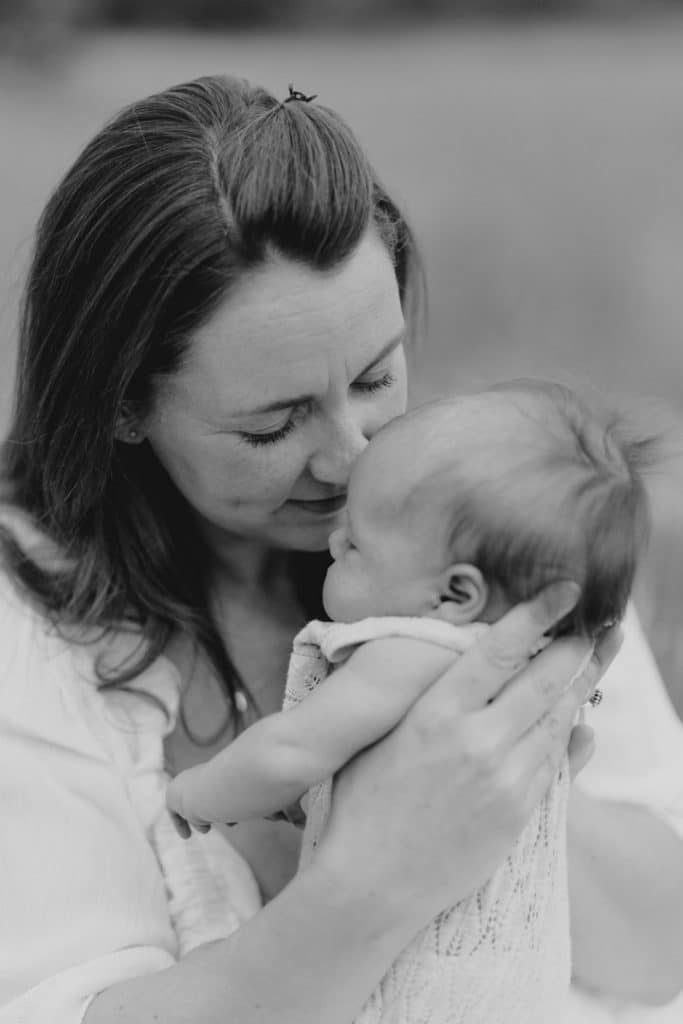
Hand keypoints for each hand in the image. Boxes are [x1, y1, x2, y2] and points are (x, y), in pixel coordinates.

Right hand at [312, 582, 621, 927]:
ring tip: (602, 656)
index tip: (565, 591)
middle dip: (578, 646)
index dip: (537, 615)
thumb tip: (473, 668)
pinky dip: (571, 735)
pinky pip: (556, 763)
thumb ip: (427, 699)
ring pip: (559, 718)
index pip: (499, 650)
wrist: (372, 881)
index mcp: (436, 713)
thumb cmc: (365, 802)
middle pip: (544, 680)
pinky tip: (581, 719)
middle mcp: (477, 740)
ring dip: (584, 684)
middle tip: (599, 622)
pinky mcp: (519, 812)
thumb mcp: (384, 736)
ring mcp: (504, 779)